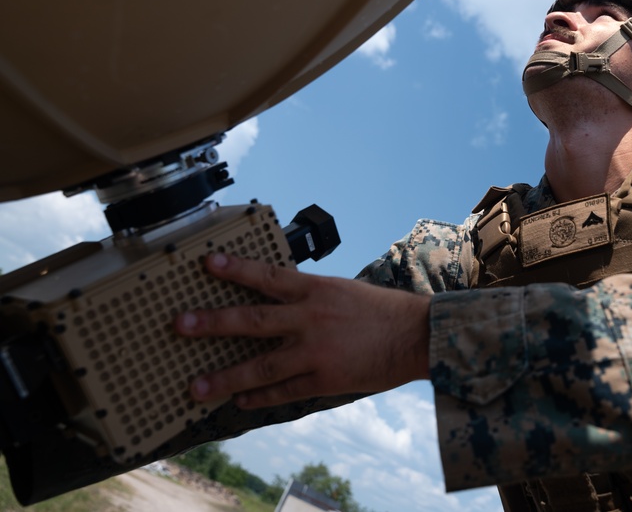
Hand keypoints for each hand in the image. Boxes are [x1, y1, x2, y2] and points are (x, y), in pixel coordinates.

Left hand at [174, 252, 429, 408]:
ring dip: (225, 377)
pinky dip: (260, 398)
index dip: (235, 270)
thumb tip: (276, 299)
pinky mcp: (325, 379)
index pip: (267, 277)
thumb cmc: (381, 310)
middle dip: (212, 323)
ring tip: (196, 386)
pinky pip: (284, 391)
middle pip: (252, 321)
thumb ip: (308, 297)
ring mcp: (315, 352)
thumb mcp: (342, 291)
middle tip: (180, 325)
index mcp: (316, 290)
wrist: (416, 335)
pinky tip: (239, 402)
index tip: (206, 264)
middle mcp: (310, 319)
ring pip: (261, 366)